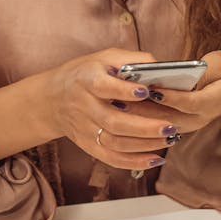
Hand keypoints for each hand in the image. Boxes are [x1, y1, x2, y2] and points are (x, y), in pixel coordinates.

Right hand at [44, 49, 178, 170]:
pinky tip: (155, 158)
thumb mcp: (103, 57)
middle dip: (144, 126)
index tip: (146, 91)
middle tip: (170, 126)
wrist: (51, 98)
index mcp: (87, 79)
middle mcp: (83, 105)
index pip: (103, 87)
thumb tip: (160, 69)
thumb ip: (131, 60)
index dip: (124, 91)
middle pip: (113, 121)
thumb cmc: (85, 73)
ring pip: (114, 142)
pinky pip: (111, 158)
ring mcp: (84, 128)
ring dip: (144, 144)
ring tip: (169, 139)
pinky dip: (134, 162)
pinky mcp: (87, 145)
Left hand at [119, 50, 220, 134]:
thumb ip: (202, 71)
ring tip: (118, 103)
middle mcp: (200, 119)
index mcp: (213, 103)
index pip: (188, 102)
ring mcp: (189, 125)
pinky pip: (158, 125)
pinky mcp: (180, 125)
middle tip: (123, 98)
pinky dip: (141, 117)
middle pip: (168, 118)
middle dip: (144, 109)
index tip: (151, 88)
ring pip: (160, 124)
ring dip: (139, 115)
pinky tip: (124, 107)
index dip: (169, 96)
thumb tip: (178, 73)